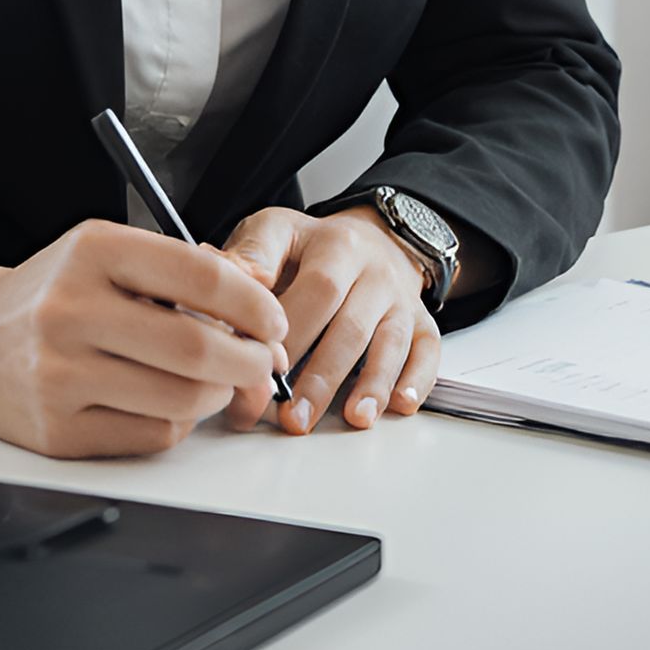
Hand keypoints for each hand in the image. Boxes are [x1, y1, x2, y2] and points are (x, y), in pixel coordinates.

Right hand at [0, 222, 289, 460]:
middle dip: (251, 361)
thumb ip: (177, 272)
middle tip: (266, 361)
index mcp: (93, 251)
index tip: (274, 319)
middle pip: (196, 350)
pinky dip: (178, 422)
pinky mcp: (58, 434)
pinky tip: (169, 400)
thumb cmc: (56, 291)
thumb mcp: (106, 253)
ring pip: (181, 401)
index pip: (199, 275)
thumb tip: (258, 314)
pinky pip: (151, 436)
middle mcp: (72, 311)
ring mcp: (61, 377)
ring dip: (218, 395)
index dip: (253, 302)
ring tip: (218, 380)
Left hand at [213, 205, 439, 435]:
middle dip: (321, 373)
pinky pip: (428, 350)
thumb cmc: (310, 247)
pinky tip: (399, 404)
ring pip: (389, 341)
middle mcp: (371, 269)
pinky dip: (417, 379)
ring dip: (370, 384)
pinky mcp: (422, 321)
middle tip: (293, 415)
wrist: (370, 237)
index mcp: (332, 244)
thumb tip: (220, 276)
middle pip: (350, 322)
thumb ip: (248, 256)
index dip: (292, 329)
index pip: (316, 288)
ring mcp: (399, 297)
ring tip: (351, 418)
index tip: (264, 363)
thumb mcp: (275, 231)